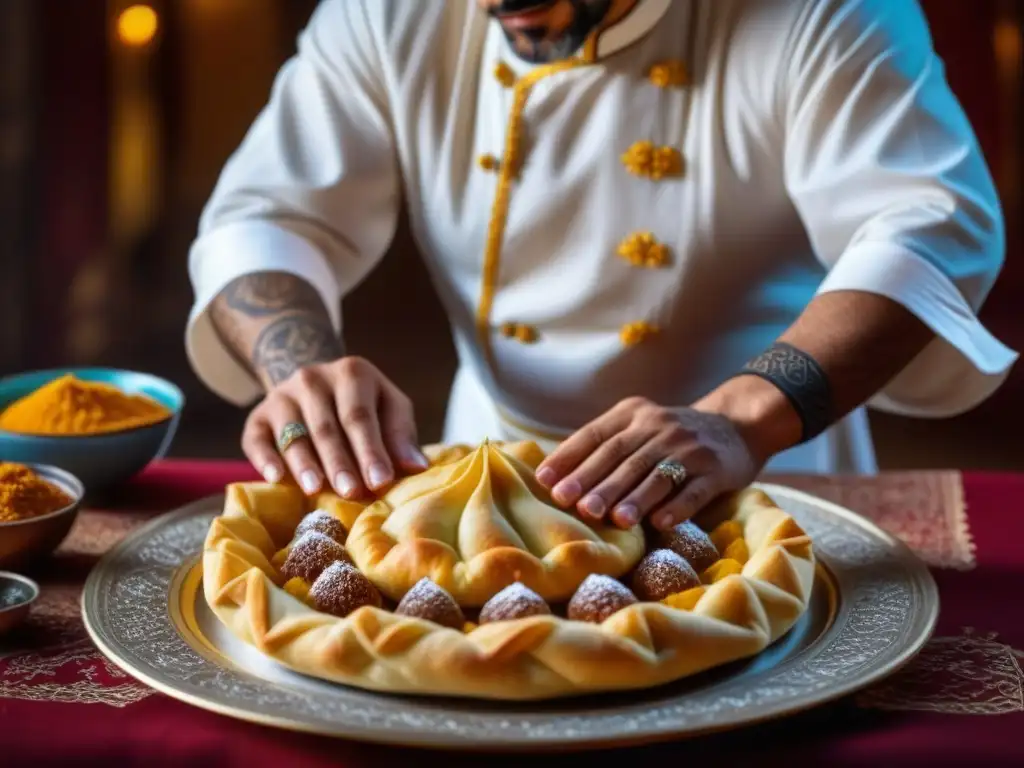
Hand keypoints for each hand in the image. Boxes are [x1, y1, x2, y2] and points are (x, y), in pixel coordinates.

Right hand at [242, 356, 428, 497]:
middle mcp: (313, 378)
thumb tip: (417, 466)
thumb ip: (400, 434)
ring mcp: (282, 394)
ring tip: (316, 490)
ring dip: (305, 463)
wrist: (314, 384)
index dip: (371, 450)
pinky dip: (264, 458)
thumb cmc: (362, 404)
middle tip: (351, 492)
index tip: (381, 482)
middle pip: (327, 426)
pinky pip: (256, 438)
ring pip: (294, 433)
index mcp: (352, 372)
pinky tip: (275, 478)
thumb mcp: (389, 407)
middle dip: (340, 462)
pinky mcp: (258, 415)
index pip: (361, 415)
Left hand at [534, 379, 799, 530]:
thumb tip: (553, 478)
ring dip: (634, 497)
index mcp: (634, 414)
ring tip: (615, 519)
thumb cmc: (671, 436)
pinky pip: (695, 490)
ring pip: (657, 474)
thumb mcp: (638, 427)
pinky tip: (660, 523)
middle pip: (623, 455)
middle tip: (573, 505)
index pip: (595, 435)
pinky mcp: (717, 469)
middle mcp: (660, 426)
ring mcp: (690, 447)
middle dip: (596, 481)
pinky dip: (677, 507)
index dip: (569, 458)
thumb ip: (604, 445)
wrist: (736, 425)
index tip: (544, 481)